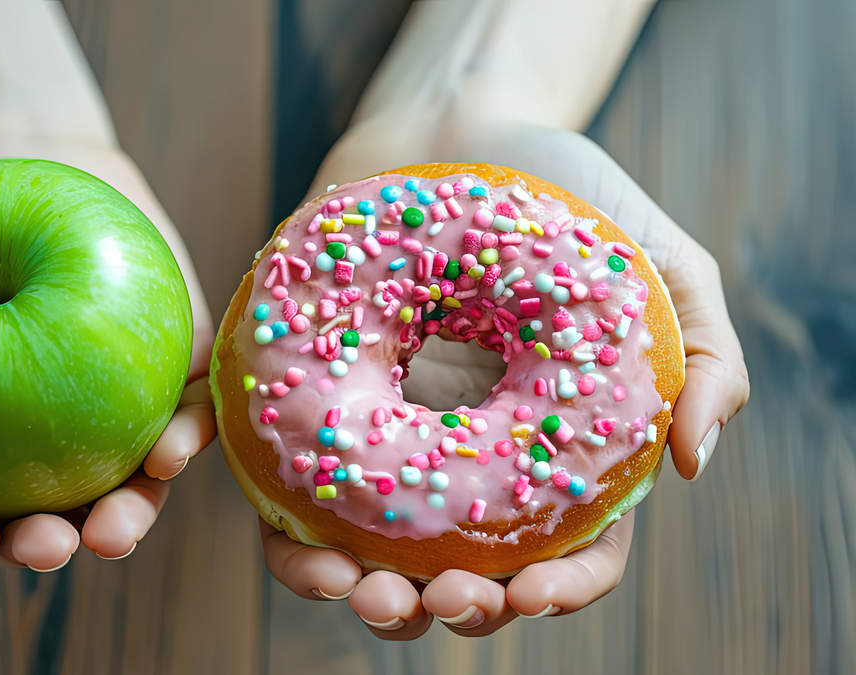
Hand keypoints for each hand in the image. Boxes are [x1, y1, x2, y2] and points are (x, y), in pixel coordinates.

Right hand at [0, 132, 214, 568]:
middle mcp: (24, 433)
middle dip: (47, 544)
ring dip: (128, 515)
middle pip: (36, 511)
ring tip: (120, 525)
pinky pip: (183, 405)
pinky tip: (173, 447)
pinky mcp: (164, 357)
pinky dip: (185, 434)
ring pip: (120, 479)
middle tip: (55, 545)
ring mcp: (100, 400)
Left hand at [262, 123, 748, 637]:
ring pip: (372, 552)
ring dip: (359, 592)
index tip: (528, 593)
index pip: (568, 553)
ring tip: (348, 587)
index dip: (555, 591)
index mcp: (552, 455)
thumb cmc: (566, 194)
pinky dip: (286, 534)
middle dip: (446, 607)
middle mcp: (469, 463)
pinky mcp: (317, 407)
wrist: (456, 126)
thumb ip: (703, 354)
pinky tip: (289, 538)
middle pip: (464, 571)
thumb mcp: (658, 263)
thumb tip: (692, 461)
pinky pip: (293, 491)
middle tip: (423, 602)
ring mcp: (390, 440)